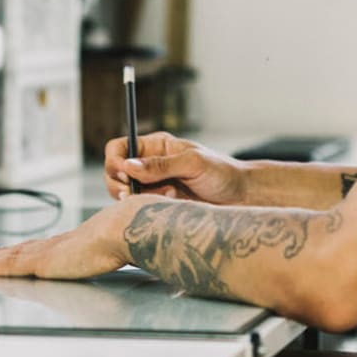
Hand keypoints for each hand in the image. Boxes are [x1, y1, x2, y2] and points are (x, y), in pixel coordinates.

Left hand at [0, 197, 144, 279]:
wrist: (128, 228)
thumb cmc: (133, 235)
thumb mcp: (125, 245)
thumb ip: (119, 248)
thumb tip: (130, 247)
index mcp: (78, 243)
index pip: (46, 248)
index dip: (27, 251)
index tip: (14, 252)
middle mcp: (60, 245)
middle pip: (24, 251)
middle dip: (2, 255)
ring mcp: (49, 253)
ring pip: (12, 258)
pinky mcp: (43, 262)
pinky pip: (9, 266)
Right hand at [105, 132, 247, 204]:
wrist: (242, 197)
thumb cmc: (222, 173)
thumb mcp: (193, 163)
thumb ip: (161, 165)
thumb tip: (129, 165)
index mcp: (156, 146)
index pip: (119, 147)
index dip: (115, 161)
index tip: (124, 175)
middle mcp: (150, 165)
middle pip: (115, 173)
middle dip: (120, 185)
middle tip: (135, 193)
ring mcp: (153, 187)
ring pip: (124, 194)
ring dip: (138, 198)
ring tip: (168, 196)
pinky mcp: (159, 205)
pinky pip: (140, 209)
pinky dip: (148, 209)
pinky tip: (171, 205)